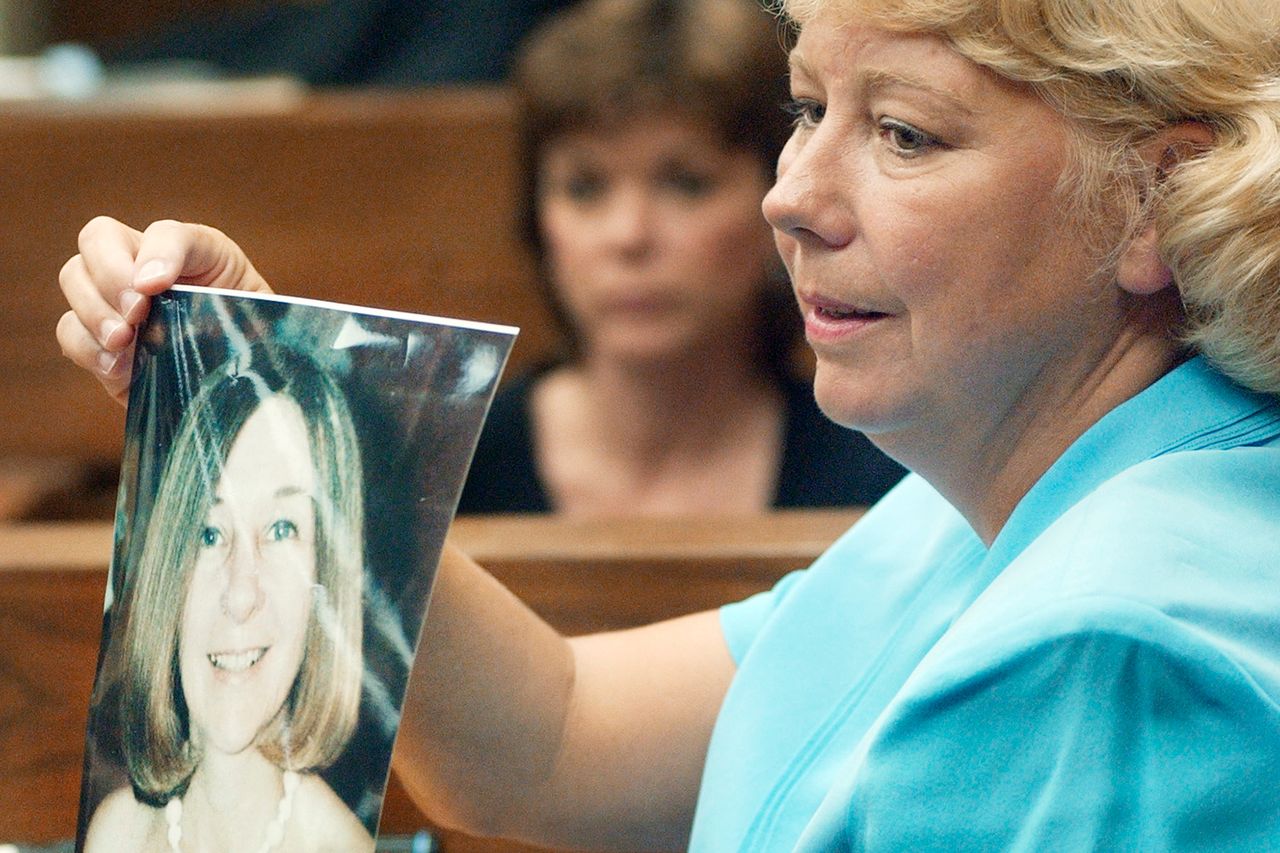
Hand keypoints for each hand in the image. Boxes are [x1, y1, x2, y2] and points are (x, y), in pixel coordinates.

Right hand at [57, 217, 272, 405]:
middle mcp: (145, 265)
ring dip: (93, 310)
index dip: (157, 254)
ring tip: (123, 341)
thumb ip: (231, 299)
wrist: (243, 386)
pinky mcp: (101, 343)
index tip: (156, 287)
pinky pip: (69, 330)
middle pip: (97, 238)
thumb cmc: (254, 341)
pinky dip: (87, 347)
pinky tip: (119, 367)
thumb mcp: (258, 311)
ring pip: (74, 278)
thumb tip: (166, 295)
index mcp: (190, 252)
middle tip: (136, 314)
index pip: (165, 233)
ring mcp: (116, 301)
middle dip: (110, 276)